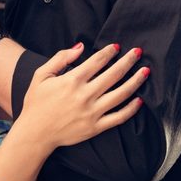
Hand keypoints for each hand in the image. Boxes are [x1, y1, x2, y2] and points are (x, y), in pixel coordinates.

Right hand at [16, 43, 148, 148]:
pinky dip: (131, 109)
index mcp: (72, 80)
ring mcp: (92, 112)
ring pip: (121, 94)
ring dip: (135, 81)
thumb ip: (61, 58)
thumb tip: (80, 46)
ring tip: (145, 72)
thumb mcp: (41, 75)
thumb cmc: (36, 103)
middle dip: (128, 61)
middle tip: (138, 52)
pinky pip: (119, 117)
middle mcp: (84, 95)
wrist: (35, 134)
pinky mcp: (96, 127)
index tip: (117, 47)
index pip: (97, 61)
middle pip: (113, 74)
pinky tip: (139, 100)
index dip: (109, 52)